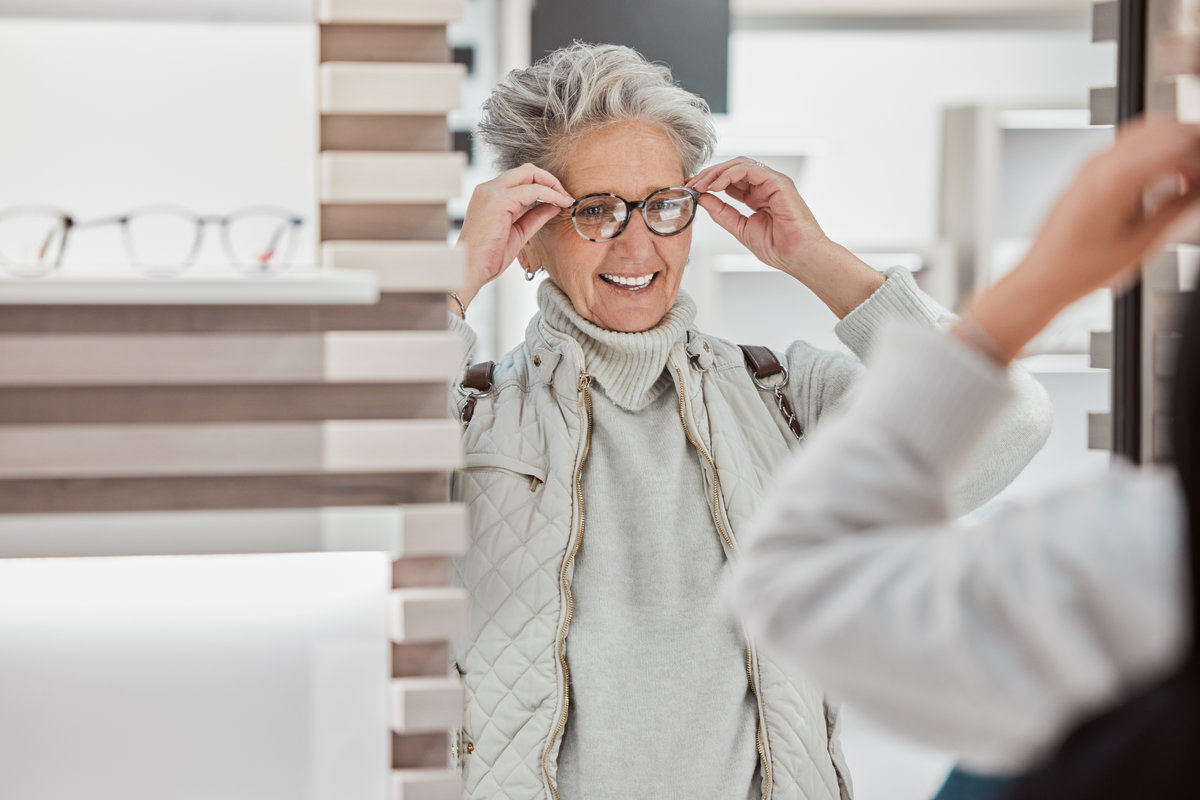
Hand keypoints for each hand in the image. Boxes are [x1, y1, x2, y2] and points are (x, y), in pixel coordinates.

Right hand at [454, 163, 573, 310]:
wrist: (469, 269)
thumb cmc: (489, 256)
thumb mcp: (518, 233)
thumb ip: (534, 217)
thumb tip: (554, 206)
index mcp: (490, 195)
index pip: (521, 178)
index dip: (544, 185)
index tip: (560, 199)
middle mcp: (489, 188)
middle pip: (526, 170)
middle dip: (550, 180)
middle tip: (565, 196)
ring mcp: (492, 192)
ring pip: (530, 174)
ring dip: (552, 185)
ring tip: (566, 200)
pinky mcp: (499, 200)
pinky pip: (532, 190)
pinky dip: (550, 194)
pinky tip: (560, 203)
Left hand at [687, 157, 884, 317]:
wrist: (799, 257)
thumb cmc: (779, 248)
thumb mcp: (740, 228)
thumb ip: (722, 213)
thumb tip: (703, 199)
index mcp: (758, 196)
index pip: (730, 181)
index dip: (709, 182)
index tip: (691, 190)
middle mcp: (765, 186)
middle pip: (732, 168)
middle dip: (709, 175)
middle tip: (691, 184)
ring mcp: (773, 182)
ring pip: (739, 164)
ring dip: (716, 172)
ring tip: (701, 184)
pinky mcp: (778, 182)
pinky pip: (749, 169)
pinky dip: (729, 174)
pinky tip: (716, 185)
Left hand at [1021, 115, 1199, 304]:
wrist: (1043, 277)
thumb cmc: (1080, 268)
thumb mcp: (1143, 243)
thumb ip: (1180, 207)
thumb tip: (1199, 187)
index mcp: (1116, 178)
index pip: (1179, 143)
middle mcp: (1100, 163)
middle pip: (1165, 128)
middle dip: (1192, 145)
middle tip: (1198, 175)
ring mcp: (1090, 164)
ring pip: (1147, 131)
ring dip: (1175, 144)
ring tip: (1189, 177)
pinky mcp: (1087, 170)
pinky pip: (1129, 144)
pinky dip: (1154, 150)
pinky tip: (1165, 177)